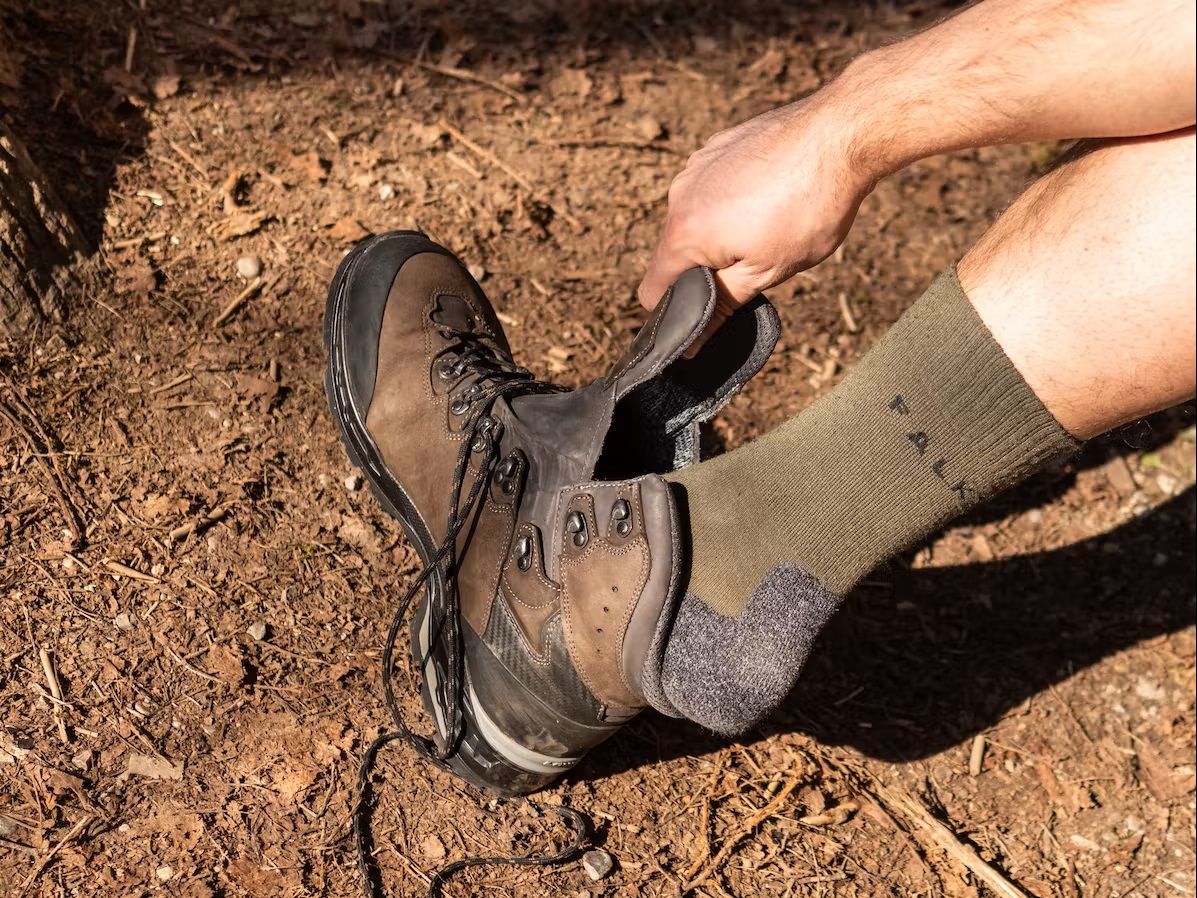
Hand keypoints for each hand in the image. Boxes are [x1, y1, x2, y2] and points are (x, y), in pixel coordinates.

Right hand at [637, 90, 874, 345]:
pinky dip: (731, 197)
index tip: (707, 316)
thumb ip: (722, 305)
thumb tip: (692, 340)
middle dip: (706, 267)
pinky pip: (711, 185)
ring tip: (770, 222)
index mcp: (684, 234)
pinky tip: (771, 193)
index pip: (652, 290)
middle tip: (757, 263)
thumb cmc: (808, 206)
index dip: (674, 312)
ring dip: (720, 230)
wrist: (840, 133)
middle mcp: (678, 196)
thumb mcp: (767, 271)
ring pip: (695, 217)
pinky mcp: (717, 146)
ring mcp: (696, 166)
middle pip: (675, 252)